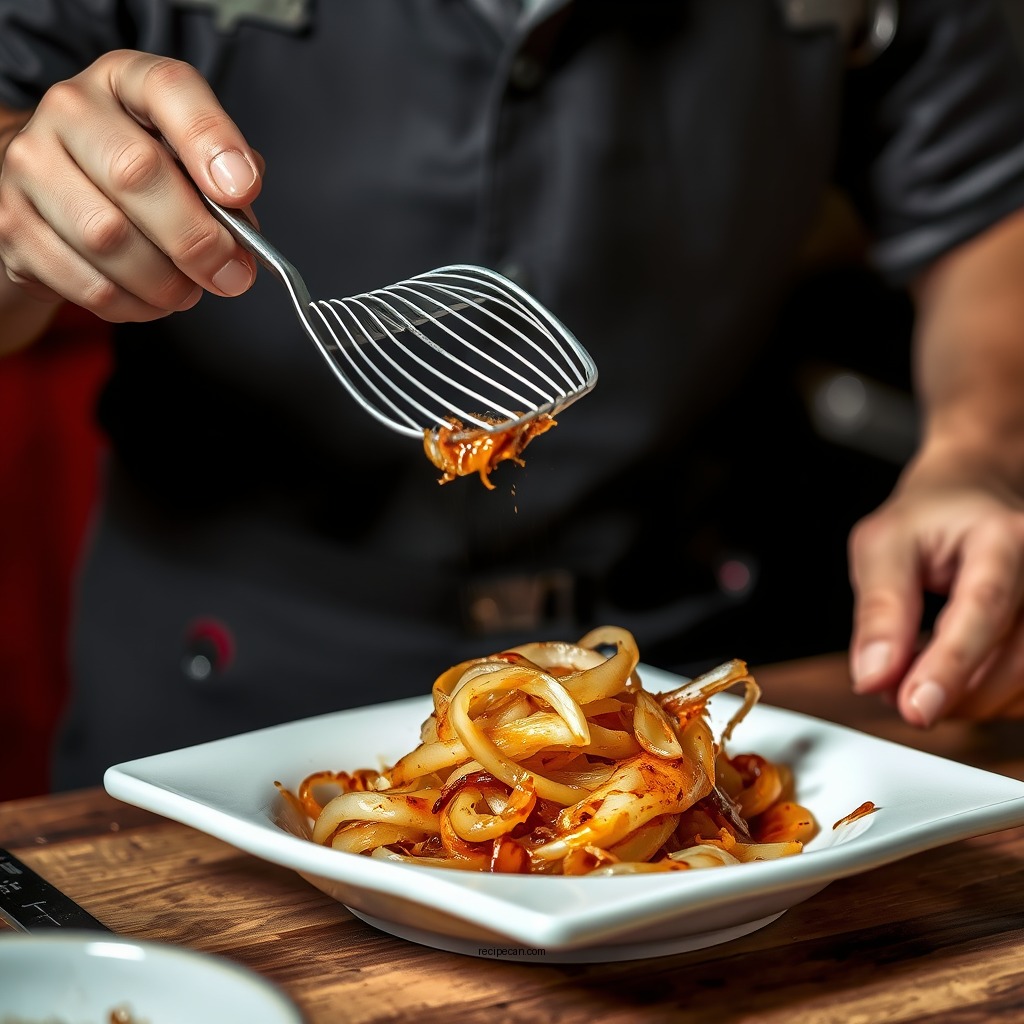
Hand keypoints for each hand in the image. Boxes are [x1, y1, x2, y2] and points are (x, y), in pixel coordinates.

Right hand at [0, 49, 261, 322]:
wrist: (50, 190)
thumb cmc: (134, 173)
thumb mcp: (184, 157)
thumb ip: (223, 182)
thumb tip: (242, 228)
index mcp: (125, 82)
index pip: (168, 89)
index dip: (210, 140)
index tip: (242, 190)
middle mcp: (69, 111)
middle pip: (136, 173)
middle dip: (196, 238)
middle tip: (231, 273)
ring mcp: (29, 166)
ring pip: (108, 238)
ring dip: (166, 281)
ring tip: (189, 289)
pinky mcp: (12, 226)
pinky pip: (87, 282)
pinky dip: (134, 304)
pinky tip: (152, 298)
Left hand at [848, 450, 1023, 725]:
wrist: (974, 498)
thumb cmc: (928, 518)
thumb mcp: (883, 545)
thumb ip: (879, 610)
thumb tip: (872, 677)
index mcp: (1005, 538)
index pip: (984, 607)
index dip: (950, 664)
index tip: (916, 708)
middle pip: (1010, 660)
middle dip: (945, 690)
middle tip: (888, 692)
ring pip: (1021, 685)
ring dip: (962, 700)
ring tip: (912, 678)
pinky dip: (982, 697)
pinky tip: (949, 676)